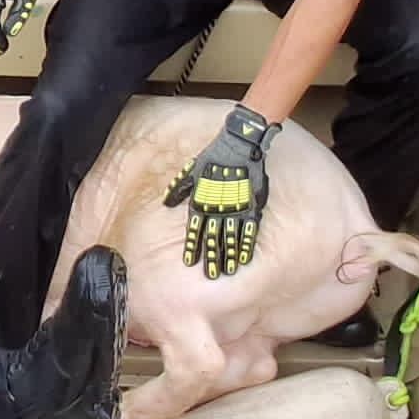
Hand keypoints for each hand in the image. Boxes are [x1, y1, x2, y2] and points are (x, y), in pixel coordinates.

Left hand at [163, 105, 275, 279]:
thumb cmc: (214, 157)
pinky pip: (248, 230)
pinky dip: (245, 245)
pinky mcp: (251, 206)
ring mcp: (235, 208)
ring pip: (230, 237)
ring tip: (225, 271)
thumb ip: (178, 188)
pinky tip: (243, 258)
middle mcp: (217, 208)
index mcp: (202, 201)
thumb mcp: (190, 171)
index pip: (195, 229)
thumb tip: (167, 202)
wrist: (239, 144)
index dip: (193, 246)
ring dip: (227, 255)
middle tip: (209, 274)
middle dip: (211, 258)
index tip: (190, 262)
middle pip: (213, 238)